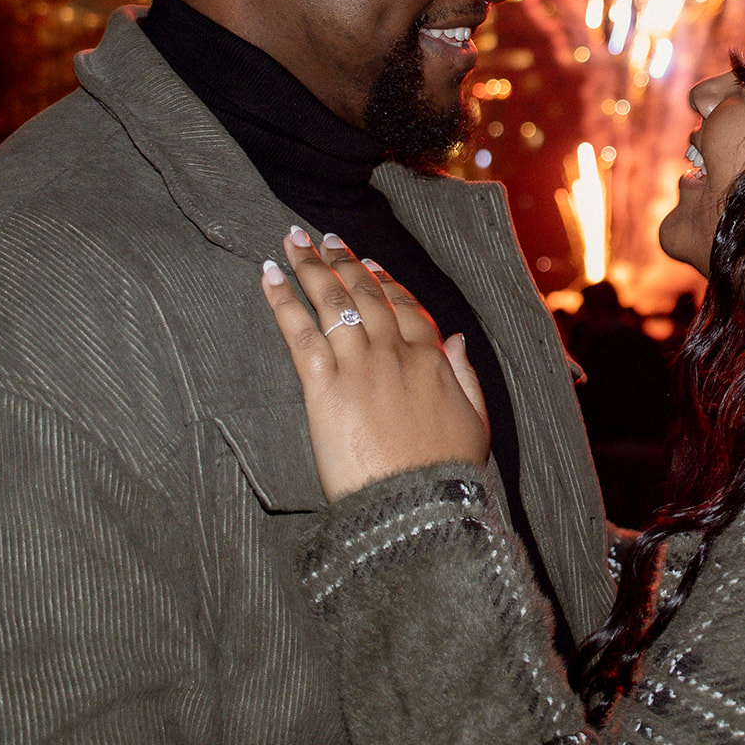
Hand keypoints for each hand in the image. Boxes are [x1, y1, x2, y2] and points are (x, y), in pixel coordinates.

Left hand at [261, 228, 489, 502]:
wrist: (414, 508)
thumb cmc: (446, 474)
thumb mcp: (475, 421)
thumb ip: (465, 374)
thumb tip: (455, 338)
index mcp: (431, 360)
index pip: (404, 306)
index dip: (383, 280)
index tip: (365, 261)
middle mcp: (394, 353)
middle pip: (364, 294)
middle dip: (340, 260)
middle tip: (321, 236)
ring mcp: (359, 366)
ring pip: (331, 302)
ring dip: (309, 265)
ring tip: (292, 239)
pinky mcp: (325, 387)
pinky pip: (300, 333)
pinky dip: (282, 300)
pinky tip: (269, 273)